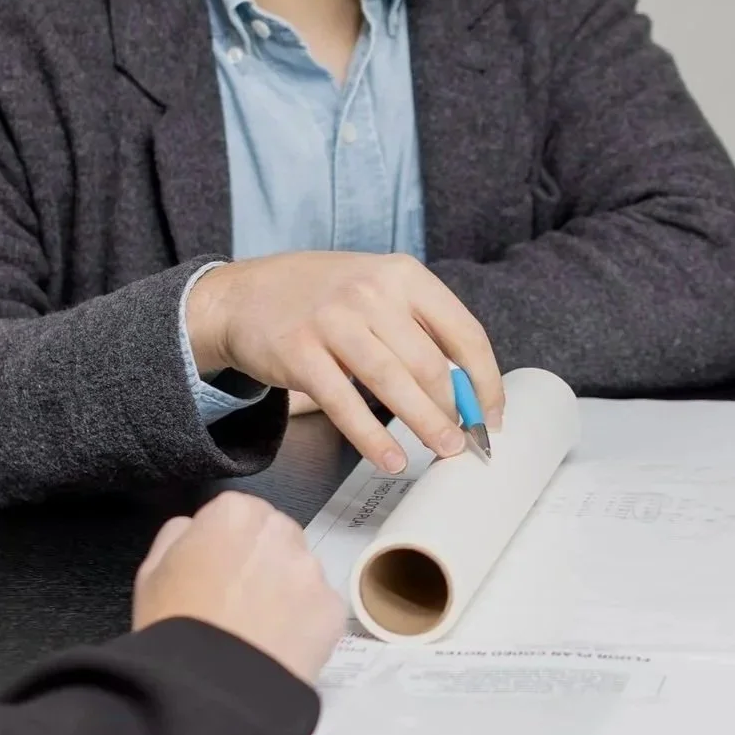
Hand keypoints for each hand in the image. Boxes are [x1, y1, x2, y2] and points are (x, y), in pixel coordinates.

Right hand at [132, 492, 345, 682]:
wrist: (210, 689)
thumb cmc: (174, 626)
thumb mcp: (152, 571)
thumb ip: (179, 534)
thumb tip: (197, 528)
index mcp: (235, 513)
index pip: (238, 512)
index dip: (224, 543)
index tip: (214, 570)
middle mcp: (282, 531)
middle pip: (276, 536)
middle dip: (262, 559)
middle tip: (238, 600)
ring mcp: (312, 571)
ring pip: (301, 572)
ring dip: (286, 590)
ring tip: (258, 629)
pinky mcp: (333, 609)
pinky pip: (319, 608)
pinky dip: (305, 624)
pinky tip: (278, 646)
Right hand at [187, 252, 502, 474]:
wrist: (243, 294)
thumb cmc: (322, 298)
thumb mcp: (377, 290)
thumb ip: (418, 329)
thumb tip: (465, 390)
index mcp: (403, 275)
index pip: (464, 332)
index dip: (485, 381)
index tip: (491, 415)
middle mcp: (371, 291)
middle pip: (431, 363)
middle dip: (454, 410)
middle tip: (465, 442)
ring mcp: (333, 320)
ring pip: (394, 382)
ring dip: (426, 424)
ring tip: (444, 451)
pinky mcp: (300, 352)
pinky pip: (345, 403)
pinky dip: (372, 438)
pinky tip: (391, 459)